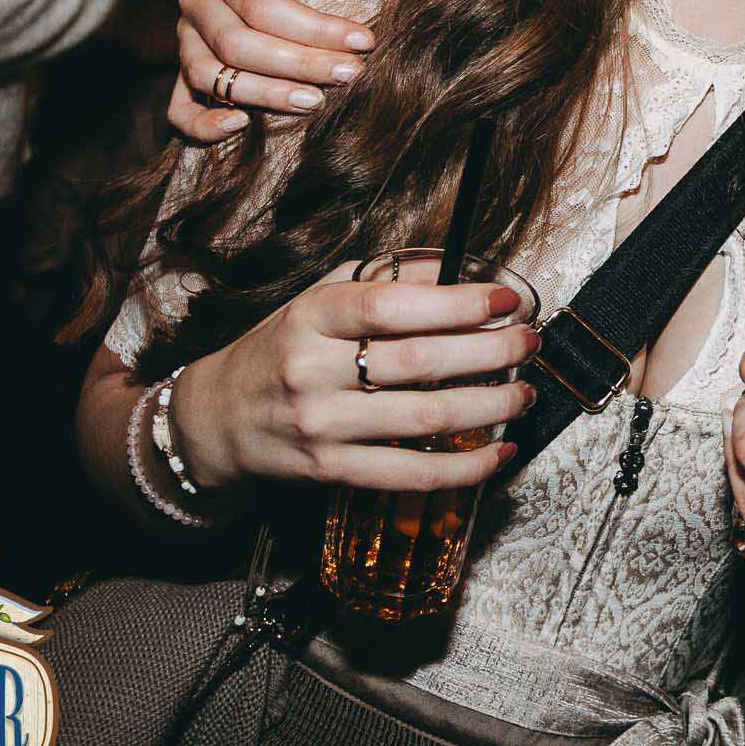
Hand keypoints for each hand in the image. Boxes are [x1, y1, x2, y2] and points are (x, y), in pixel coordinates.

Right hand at [167, 0, 367, 141]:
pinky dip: (202, 124)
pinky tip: (241, 126)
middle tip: (349, 74)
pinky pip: (179, 108)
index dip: (313, 28)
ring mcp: (185, 40)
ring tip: (316, 101)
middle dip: (299, 64)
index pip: (259, 4)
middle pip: (237, 43)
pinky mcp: (185, 75)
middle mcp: (196, 0)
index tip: (363, 41)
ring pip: (211, 77)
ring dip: (265, 95)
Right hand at [173, 263, 541, 493]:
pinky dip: (463, 468)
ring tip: (524, 392)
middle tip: (529, 342)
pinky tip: (498, 453)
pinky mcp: (330, 471)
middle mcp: (314, 369)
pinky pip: (409, 473)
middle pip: (420, 360)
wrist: (215, 419)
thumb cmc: (279, 349)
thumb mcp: (316, 300)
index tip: (504, 298)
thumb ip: (383, 282)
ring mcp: (322, 424)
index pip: (392, 305)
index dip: (456, 301)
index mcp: (312, 317)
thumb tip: (455, 272)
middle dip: (490, 351)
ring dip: (490, 405)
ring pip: (424, 416)